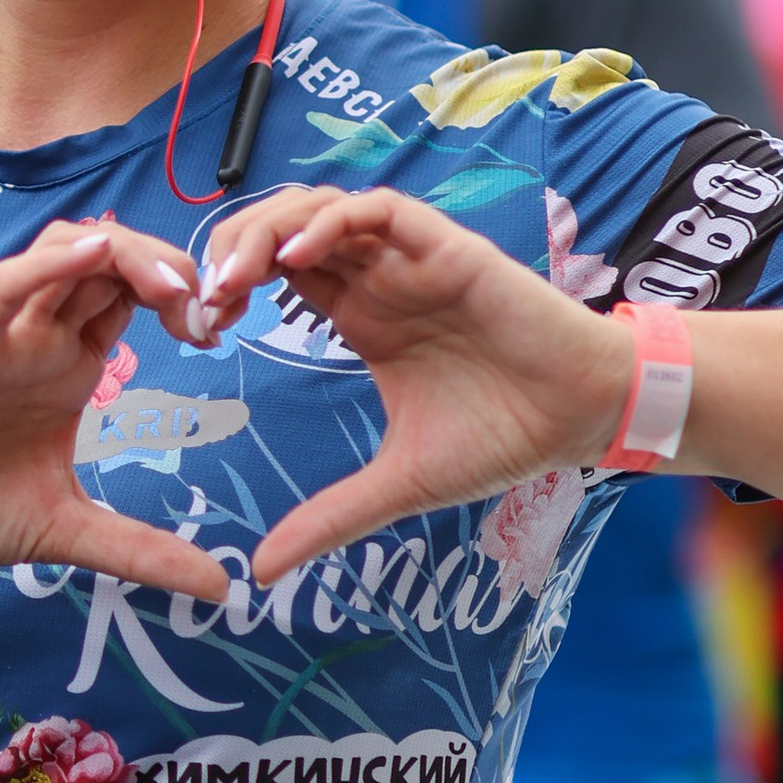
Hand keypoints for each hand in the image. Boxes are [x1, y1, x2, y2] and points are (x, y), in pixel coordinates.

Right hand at [0, 220, 234, 601]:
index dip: (186, 298)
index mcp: (72, 364)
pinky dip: (48, 262)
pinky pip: (6, 285)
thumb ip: (141, 551)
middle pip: (115, 259)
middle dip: (172, 266)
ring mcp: (6, 333)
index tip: (218, 332)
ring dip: (123, 253)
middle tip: (208, 309)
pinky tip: (89, 256)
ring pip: (68, 250)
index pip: (139, 297)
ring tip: (168, 285)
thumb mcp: (66, 530)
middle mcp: (44, 336)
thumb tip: (220, 588)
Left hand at [188, 187, 632, 583]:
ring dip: (269, 228)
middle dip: (231, 249)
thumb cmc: (503, 437)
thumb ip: (331, 518)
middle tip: (203, 299)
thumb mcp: (399, 485)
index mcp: (358, 315)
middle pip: (282, 228)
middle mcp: (377, 276)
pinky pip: (379, 210)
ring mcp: (409, 257)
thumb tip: (260, 574)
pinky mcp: (447, 247)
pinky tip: (298, 257)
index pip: (273, 270)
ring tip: (236, 275)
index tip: (201, 331)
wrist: (581, 418)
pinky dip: (332, 222)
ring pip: (320, 208)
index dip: (228, 286)